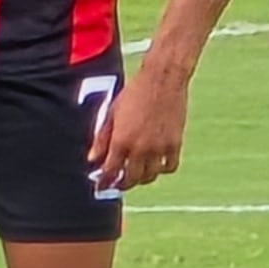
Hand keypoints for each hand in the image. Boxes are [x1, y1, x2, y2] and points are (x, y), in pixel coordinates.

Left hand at [91, 56, 192, 194]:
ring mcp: (160, 148)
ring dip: (141, 179)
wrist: (162, 80)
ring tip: (134, 174)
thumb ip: (101, 138)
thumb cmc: (134, 93)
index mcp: (121, 140)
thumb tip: (93, 159)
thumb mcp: (111, 113)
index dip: (104, 182)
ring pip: (150, 176)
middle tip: (117, 183)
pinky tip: (155, 166)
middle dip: (122, 184)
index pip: (110, 171)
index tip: (101, 187)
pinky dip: (162, 170)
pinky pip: (169, 167)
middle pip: (131, 178)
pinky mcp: (175, 144)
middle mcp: (140, 148)